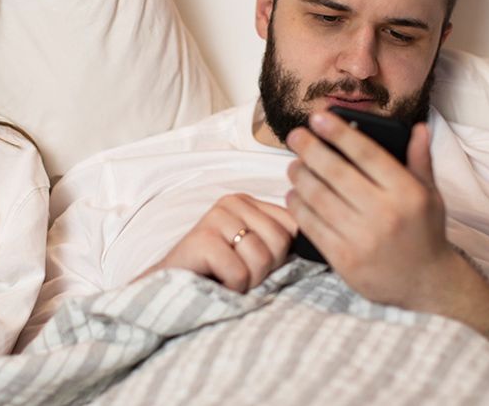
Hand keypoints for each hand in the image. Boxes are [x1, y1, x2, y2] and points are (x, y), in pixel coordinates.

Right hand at [140, 193, 297, 291]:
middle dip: (264, 270)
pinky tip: (214, 281)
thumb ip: (279, 241)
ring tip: (226, 277)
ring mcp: (215, 217)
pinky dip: (231, 288)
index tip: (255, 263)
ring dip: (247, 281)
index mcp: (249, 201)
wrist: (169, 288)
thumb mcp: (254, 251)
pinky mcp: (202, 239)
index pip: (292, 225)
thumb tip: (318, 243)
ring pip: (261, 258)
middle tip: (239, 273)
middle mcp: (233, 202)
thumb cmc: (217, 273)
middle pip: (279, 242)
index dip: (281, 255)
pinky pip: (239, 272)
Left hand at [284, 112, 462, 310]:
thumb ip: (420, 161)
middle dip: (310, 149)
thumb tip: (416, 127)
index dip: (339, 133)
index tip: (318, 117)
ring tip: (293, 164)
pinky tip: (294, 194)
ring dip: (300, 176)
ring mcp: (362, 238)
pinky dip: (298, 207)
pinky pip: (312, 226)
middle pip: (336, 173)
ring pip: (319, 198)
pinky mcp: (344, 259)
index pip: (367, 154)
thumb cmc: (425, 233)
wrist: (424, 284)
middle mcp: (385, 214)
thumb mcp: (430, 195)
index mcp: (407, 193)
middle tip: (295, 135)